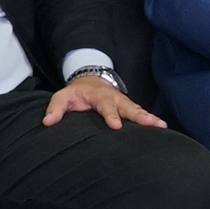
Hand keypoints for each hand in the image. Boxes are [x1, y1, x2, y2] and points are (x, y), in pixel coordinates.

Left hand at [42, 71, 167, 129]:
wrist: (90, 80)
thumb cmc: (76, 93)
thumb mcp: (62, 96)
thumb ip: (55, 108)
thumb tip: (47, 122)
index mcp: (99, 96)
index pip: (106, 106)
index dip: (111, 115)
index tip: (116, 126)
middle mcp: (115, 99)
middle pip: (129, 107)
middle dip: (139, 116)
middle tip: (150, 124)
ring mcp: (124, 103)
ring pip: (138, 110)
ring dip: (150, 118)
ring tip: (162, 126)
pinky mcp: (129, 107)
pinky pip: (141, 113)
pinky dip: (151, 119)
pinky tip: (162, 128)